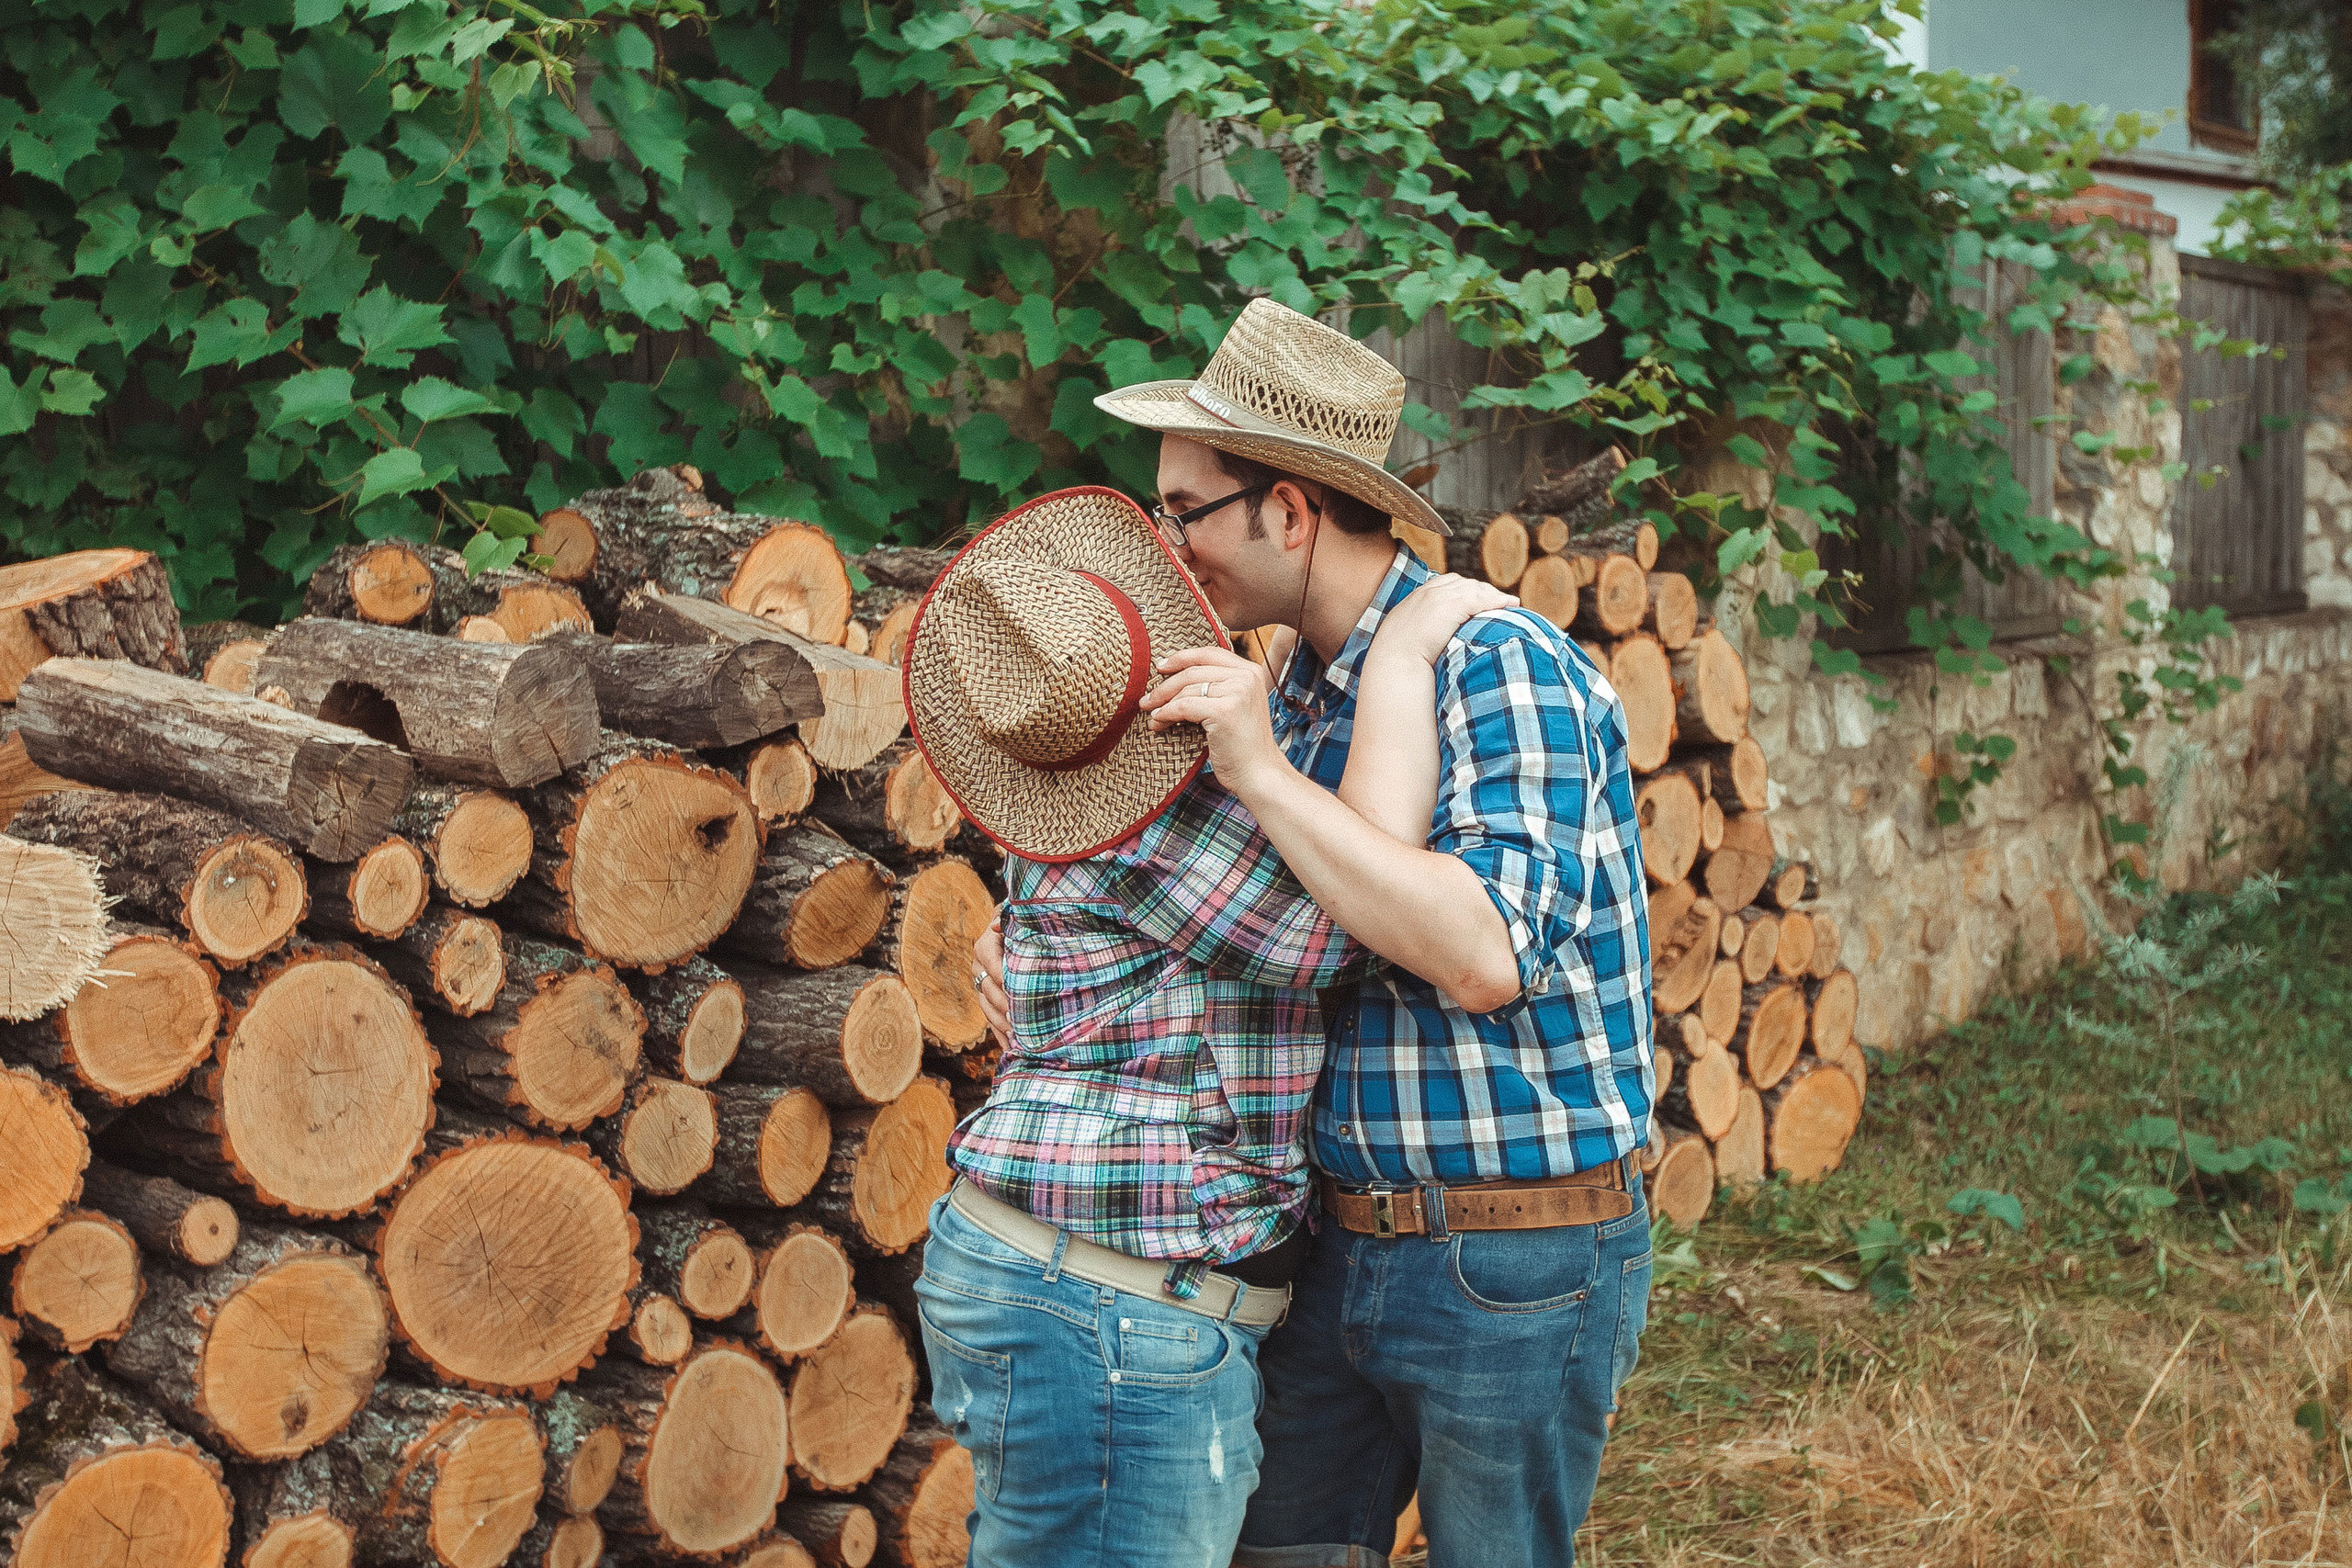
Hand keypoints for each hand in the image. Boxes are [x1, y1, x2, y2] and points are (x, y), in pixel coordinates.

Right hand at [972, 913, 1009, 1045]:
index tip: (1013, 987)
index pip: (988, 960)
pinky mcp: (990, 1001)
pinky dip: (1001, 1035)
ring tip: (1017, 1035)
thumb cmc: (1024, 922)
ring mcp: (983, 986)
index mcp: (985, 946)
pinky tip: (1012, 1048)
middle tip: (1018, 1018)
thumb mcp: (1017, 914)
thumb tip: (996, 925)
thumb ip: (1008, 916)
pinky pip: (992, 1020)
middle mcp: (980, 968)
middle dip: (1002, 1004)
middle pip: (987, 989)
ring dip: (1001, 1023)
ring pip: (987, 1008)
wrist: (1022, 933)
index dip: (1000, 974)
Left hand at [1138, 646, 1283, 791]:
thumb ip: (1218, 688)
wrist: (1259, 774)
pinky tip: (1158, 723)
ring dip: (1163, 703)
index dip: (1182, 658)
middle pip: (1193, 671)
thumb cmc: (1243, 746)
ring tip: (1152, 715)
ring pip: (1186, 689)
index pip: (1209, 653)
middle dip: (1165, 686)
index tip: (1160, 667)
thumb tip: (1175, 676)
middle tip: (1147, 700)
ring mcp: (1237, 692)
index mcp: (1251, 672)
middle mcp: (1246, 677)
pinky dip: (1166, 714)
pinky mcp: (1224, 711)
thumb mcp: (1235, 707)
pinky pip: (1184, 707)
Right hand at [1371, 574, 1515, 665]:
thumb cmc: (1397, 663)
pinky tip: (1510, 605)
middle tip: (1498, 601)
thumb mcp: (1403, 643)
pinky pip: (1481, 598)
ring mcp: (1439, 597)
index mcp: (1414, 599)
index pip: (1444, 583)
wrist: (1394, 664)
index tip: (1476, 599)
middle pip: (1462, 583)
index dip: (1463, 589)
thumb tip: (1426, 648)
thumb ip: (1416, 636)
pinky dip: (1497, 600)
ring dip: (1494, 595)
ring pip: (1474, 588)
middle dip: (1482, 590)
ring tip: (1510, 603)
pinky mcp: (1452, 606)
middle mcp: (1427, 593)